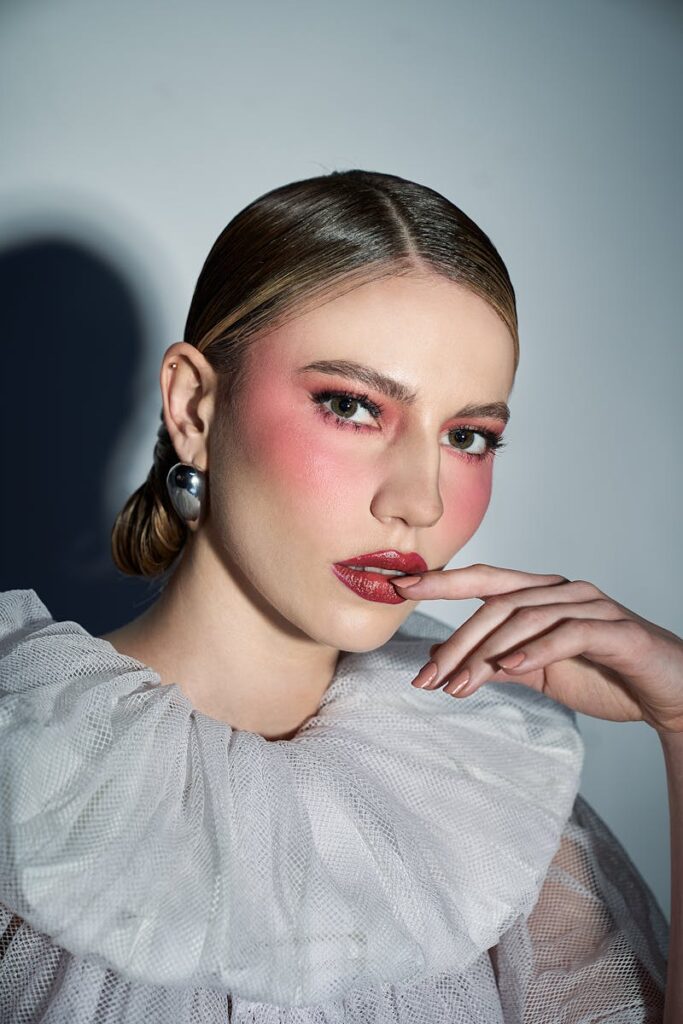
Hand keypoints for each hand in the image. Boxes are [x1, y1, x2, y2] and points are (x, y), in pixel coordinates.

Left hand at [393, 564, 682, 734]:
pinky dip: (533, 651)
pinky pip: (566, 634)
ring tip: (457, 685)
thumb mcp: (538, 673)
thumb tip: (447, 672)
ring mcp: (591, 606)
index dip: (441, 580)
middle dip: (456, 638)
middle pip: (497, 601)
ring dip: (485, 653)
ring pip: (525, 617)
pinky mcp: (615, 630)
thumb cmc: (604, 676)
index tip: (397, 587)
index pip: (484, 579)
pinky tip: (507, 670)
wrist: (668, 695)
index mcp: (541, 594)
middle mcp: (563, 591)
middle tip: (426, 676)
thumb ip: (496, 665)